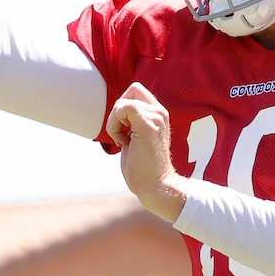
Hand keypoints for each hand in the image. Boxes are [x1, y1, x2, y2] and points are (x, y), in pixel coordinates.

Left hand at [106, 83, 184, 222]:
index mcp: (158, 115)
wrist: (155, 186)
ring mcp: (156, 118)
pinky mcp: (148, 125)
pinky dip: (114, 125)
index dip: (123, 106)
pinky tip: (122, 142)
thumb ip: (131, 122)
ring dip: (115, 122)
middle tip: (122, 132)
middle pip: (133, 89)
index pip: (137, 92)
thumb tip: (116, 112)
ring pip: (124, 101)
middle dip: (119, 109)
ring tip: (124, 141)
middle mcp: (160, 113)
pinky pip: (123, 108)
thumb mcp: (136, 138)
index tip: (125, 130)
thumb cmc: (143, 168)